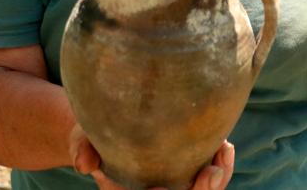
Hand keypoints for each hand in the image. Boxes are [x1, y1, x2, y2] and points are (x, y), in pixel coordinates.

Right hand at [69, 124, 234, 189]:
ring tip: (224, 152)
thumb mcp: (82, 138)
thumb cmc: (94, 133)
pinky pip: (212, 177)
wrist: (109, 123)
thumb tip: (83, 164)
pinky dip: (221, 166)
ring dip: (217, 180)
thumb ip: (81, 148)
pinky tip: (224, 146)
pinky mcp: (190, 168)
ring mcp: (176, 183)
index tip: (161, 188)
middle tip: (211, 172)